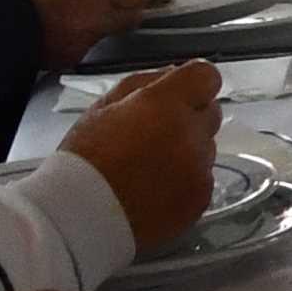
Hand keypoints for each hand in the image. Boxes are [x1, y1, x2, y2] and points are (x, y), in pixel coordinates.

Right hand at [0, 0, 162, 66]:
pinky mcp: (69, 59)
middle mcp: (97, 16)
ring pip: (110, 32)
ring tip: (72, 10)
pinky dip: (81, 38)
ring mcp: (84, 41)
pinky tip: (59, 26)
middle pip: (133, 16)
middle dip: (125, 7)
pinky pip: (87, 46)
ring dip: (102, 23)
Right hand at [62, 60, 225, 249]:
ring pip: (207, 147)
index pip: (206, 76)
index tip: (178, 95)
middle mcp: (190, 132)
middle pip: (211, 112)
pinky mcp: (202, 196)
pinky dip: (187, 180)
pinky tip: (156, 189)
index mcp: (164, 104)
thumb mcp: (102, 109)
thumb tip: (172, 73)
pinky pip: (204, 178)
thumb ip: (141, 83)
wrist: (80, 218)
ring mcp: (199, 167)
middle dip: (189, 117)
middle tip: (155, 134)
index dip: (193, 84)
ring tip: (150, 167)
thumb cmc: (84, 159)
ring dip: (188, 150)